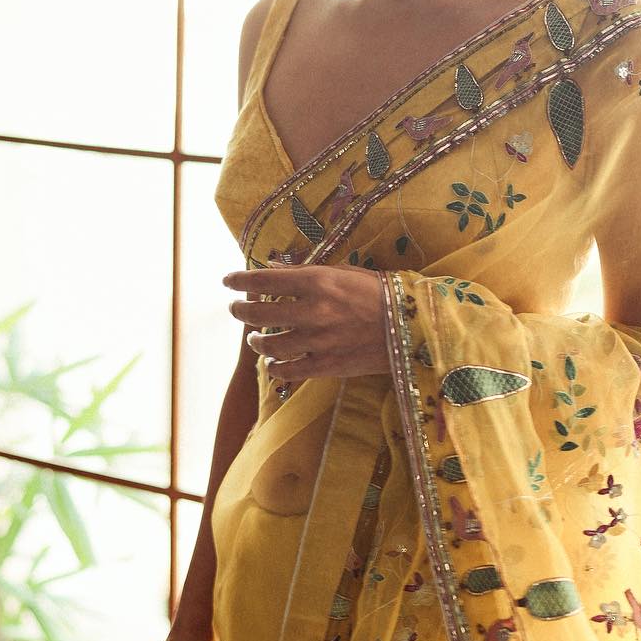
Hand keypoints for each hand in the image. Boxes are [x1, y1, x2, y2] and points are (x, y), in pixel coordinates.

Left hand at [223, 264, 390, 382]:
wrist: (413, 327)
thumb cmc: (380, 293)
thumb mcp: (344, 272)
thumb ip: (307, 273)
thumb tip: (274, 268)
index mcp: (318, 282)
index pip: (264, 280)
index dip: (239, 280)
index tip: (228, 280)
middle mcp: (314, 311)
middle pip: (259, 313)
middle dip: (240, 310)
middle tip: (236, 308)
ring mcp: (319, 342)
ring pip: (269, 345)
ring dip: (255, 340)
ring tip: (255, 337)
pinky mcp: (327, 366)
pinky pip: (288, 372)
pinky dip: (274, 368)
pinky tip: (273, 362)